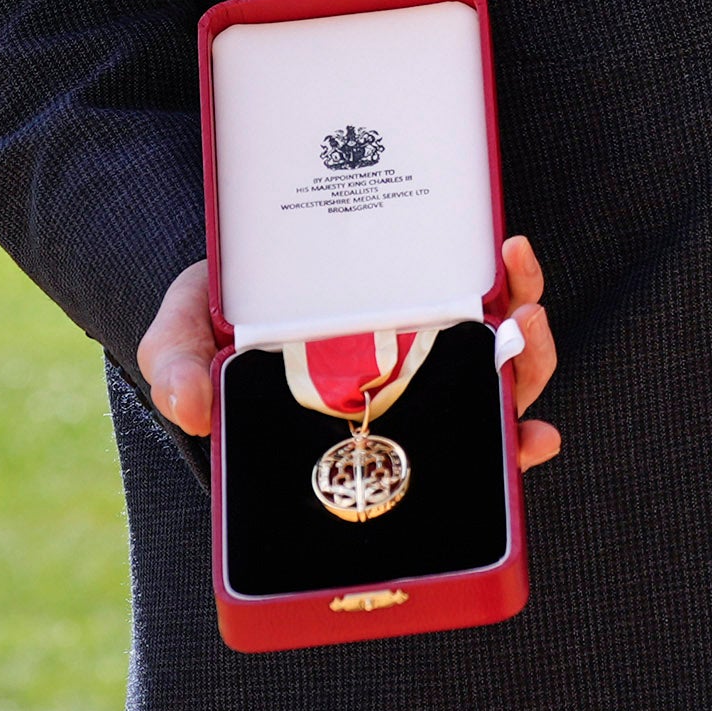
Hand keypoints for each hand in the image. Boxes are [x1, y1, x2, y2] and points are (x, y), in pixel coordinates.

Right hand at [135, 234, 565, 470]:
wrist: (227, 251)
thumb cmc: (210, 315)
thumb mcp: (180, 338)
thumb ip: (177, 370)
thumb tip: (189, 406)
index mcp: (361, 421)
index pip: (441, 459)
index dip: (499, 458)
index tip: (534, 441)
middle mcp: (402, 390)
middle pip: (489, 404)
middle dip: (526, 379)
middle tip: (527, 336)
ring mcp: (423, 342)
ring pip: (501, 354)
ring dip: (529, 330)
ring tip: (522, 289)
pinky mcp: (434, 290)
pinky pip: (491, 296)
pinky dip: (512, 278)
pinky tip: (510, 250)